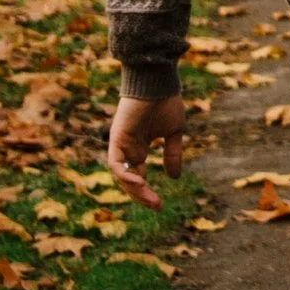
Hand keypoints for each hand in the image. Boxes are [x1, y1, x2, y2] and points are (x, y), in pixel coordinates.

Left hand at [107, 94, 186, 208]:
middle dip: (141, 196)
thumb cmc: (166, 102)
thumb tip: (174, 177)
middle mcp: (127, 149)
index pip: (137, 177)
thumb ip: (172, 155)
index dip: (146, 193)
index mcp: (139, 149)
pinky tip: (139, 183)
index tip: (160, 206)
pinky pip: (116, 163)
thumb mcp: (174, 133)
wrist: (158, 82)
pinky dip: (124, 175)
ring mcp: (121, 144)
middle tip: (157, 206)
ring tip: (151, 199)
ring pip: (120, 175)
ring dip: (134, 190)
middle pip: (128, 180)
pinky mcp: (117, 138)